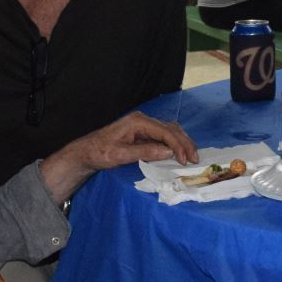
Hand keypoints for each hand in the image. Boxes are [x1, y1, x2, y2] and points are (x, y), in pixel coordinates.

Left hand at [40, 111, 199, 203]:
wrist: (86, 153)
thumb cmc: (100, 153)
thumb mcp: (120, 155)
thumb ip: (145, 152)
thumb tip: (169, 153)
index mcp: (138, 122)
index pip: (165, 132)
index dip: (178, 146)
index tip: (186, 160)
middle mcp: (143, 120)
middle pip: (171, 129)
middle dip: (185, 144)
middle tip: (195, 159)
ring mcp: (143, 125)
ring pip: (170, 131)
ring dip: (181, 143)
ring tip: (190, 156)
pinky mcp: (143, 133)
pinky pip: (164, 136)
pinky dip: (174, 144)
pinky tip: (179, 153)